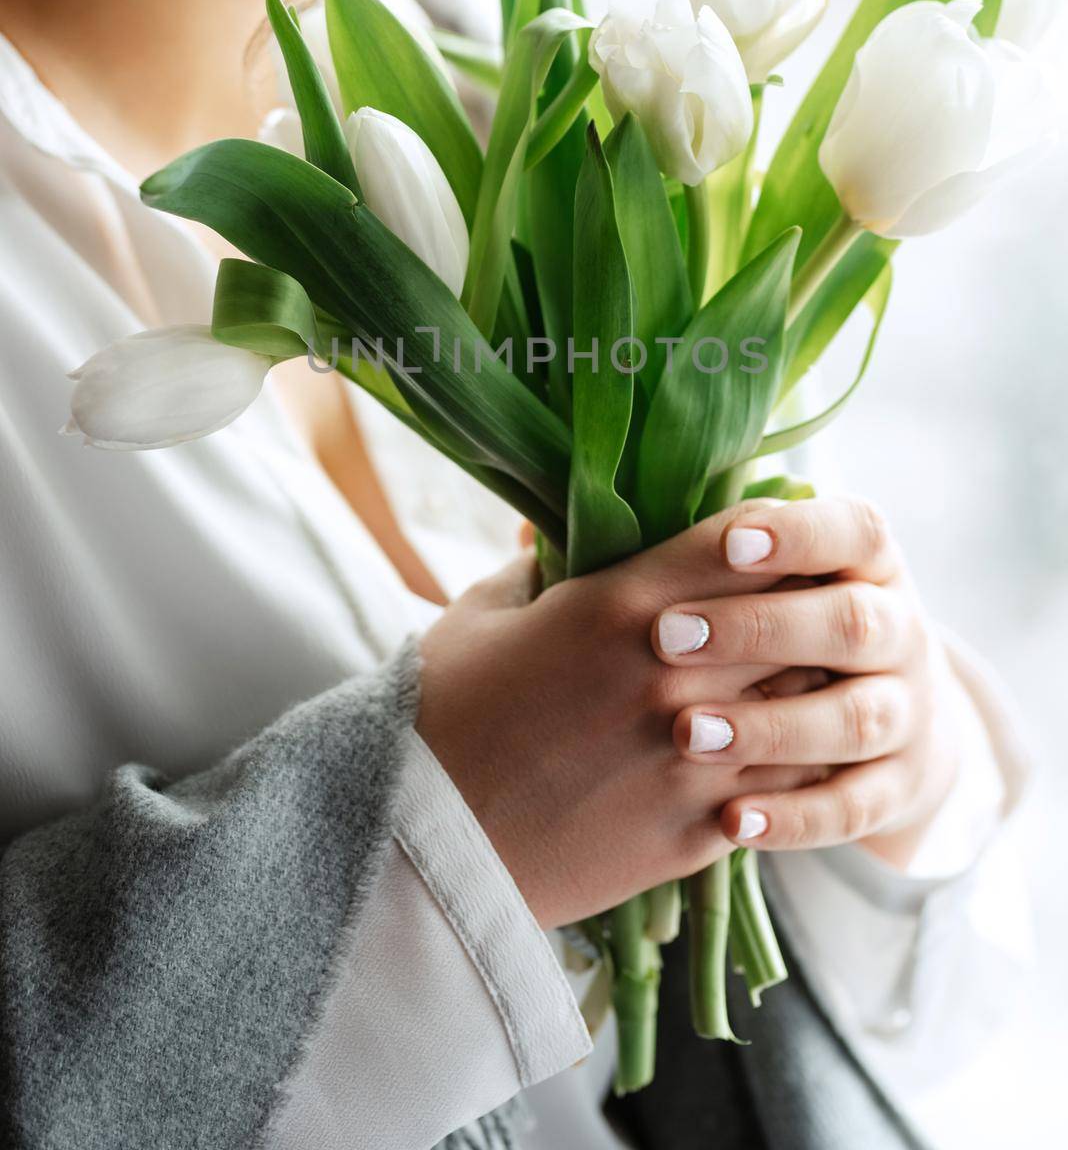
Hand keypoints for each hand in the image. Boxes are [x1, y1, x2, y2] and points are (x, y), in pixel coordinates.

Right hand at [418, 511, 829, 929]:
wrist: (422, 840)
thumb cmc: (442, 710)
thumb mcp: (488, 610)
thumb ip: (546, 562)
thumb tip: (566, 528)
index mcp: (624, 604)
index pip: (749, 542)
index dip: (782, 529)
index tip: (788, 532)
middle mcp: (677, 674)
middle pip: (798, 617)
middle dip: (814, 601)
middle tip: (823, 594)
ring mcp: (696, 758)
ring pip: (812, 704)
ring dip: (820, 681)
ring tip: (825, 670)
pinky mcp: (699, 830)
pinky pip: (792, 788)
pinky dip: (805, 760)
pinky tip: (799, 747)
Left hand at [654, 494, 961, 867]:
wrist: (883, 716)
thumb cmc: (786, 621)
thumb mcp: (772, 576)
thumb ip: (722, 553)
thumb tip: (626, 526)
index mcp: (870, 563)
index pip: (854, 531)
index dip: (797, 534)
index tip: (728, 544)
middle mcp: (901, 631)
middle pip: (851, 623)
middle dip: (760, 629)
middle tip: (667, 638)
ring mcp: (907, 712)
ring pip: (855, 719)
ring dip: (772, 726)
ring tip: (687, 734)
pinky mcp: (896, 789)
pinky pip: (854, 809)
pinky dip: (795, 818)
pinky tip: (730, 821)